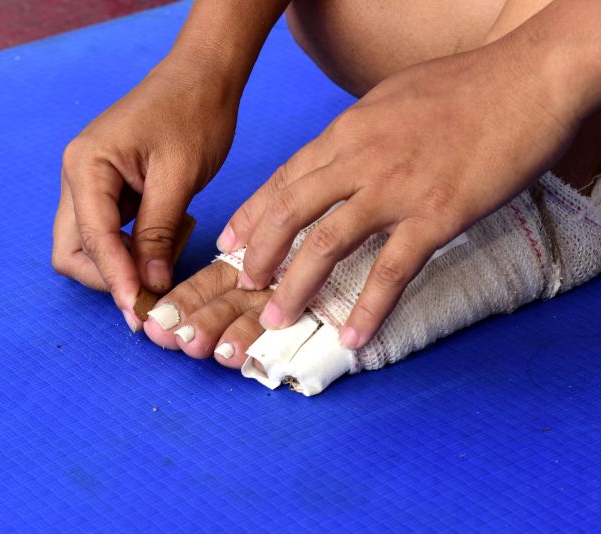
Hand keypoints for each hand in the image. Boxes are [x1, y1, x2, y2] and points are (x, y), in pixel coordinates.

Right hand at [53, 57, 237, 328]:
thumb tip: (148, 285)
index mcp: (85, 165)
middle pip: (73, 251)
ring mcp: (89, 183)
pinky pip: (109, 234)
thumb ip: (158, 234)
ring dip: (123, 264)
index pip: (90, 238)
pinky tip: (167, 238)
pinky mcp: (108, 190)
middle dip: (109, 276)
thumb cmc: (192, 113)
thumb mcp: (178, 176)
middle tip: (153, 286)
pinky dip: (133, 248)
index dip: (115, 278)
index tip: (138, 310)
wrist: (202, 78)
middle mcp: (76, 176)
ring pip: (89, 246)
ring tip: (168, 251)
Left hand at [219, 40, 581, 348]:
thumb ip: (356, 133)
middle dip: (259, 254)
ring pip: (327, 242)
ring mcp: (397, 189)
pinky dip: (368, 308)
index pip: (284, 178)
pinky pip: (392, 270)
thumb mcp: (390, 99)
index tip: (230, 243)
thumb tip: (335, 155)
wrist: (529, 79)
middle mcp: (360, 159)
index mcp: (347, 131)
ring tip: (275, 318)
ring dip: (295, 285)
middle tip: (243, 286)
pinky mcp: (437, 215)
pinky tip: (353, 337)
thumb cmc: (465, 86)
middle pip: (289, 212)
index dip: (252, 215)